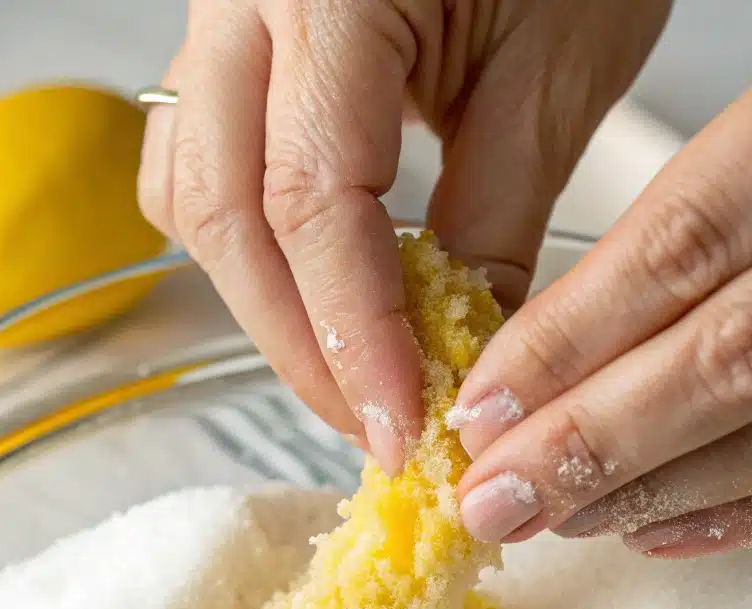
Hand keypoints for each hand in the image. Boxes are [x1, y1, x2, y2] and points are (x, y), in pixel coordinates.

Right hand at [137, 0, 669, 472]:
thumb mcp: (558, 71)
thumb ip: (496, 215)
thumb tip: (459, 348)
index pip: (312, 201)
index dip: (353, 334)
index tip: (402, 424)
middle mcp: (245, 0)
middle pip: (225, 215)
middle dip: (300, 344)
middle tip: (375, 424)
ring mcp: (223, 20)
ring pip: (192, 196)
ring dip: (266, 305)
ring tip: (349, 373)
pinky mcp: (238, 51)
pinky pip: (199, 165)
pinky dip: (252, 250)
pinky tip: (316, 292)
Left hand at [455, 0, 751, 555]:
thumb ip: (700, 214)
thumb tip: (552, 351)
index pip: (683, 243)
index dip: (567, 342)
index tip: (485, 408)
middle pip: (739, 353)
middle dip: (597, 443)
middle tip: (503, 496)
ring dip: (668, 491)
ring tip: (568, 516)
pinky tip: (671, 529)